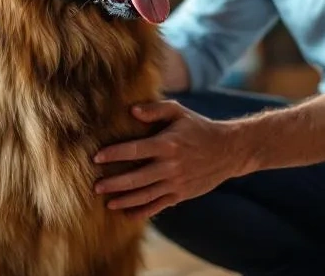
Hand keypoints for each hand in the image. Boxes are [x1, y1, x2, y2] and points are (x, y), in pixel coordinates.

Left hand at [93, 100, 249, 220]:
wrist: (228, 150)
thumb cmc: (199, 128)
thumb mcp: (179, 113)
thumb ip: (155, 110)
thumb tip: (132, 111)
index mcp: (167, 144)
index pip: (135, 150)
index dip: (114, 154)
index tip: (95, 158)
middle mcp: (170, 166)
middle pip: (136, 178)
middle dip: (113, 183)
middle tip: (95, 187)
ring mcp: (176, 182)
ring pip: (145, 195)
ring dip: (125, 201)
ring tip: (107, 203)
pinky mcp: (181, 194)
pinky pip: (158, 206)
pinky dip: (142, 212)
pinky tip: (128, 214)